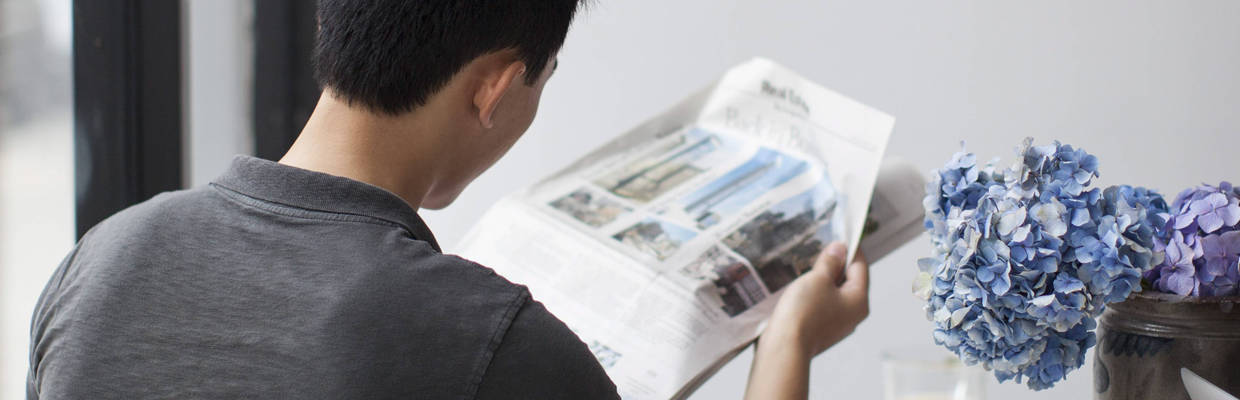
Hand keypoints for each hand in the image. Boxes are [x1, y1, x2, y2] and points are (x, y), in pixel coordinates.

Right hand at [763, 242, 869, 357]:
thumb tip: (839, 249)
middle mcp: (853, 314)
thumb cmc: (803, 312)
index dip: (851, 249)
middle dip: (836, 264)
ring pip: (835, 294)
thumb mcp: (818, 278)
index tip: (843, 235)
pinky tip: (802, 287)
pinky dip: (816, 294)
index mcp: (859, 300)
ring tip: (809, 266)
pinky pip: (823, 306)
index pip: (860, 267)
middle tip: (822, 248)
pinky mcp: (821, 331)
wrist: (784, 348)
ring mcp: (837, 325)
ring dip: (824, 280)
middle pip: (849, 281)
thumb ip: (830, 262)